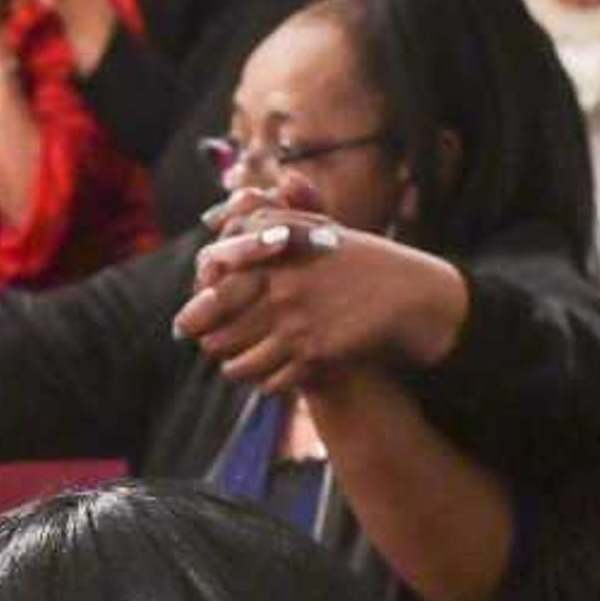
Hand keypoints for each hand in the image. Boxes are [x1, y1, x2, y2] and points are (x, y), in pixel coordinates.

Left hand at [177, 191, 469, 391]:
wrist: (409, 295)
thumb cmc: (360, 260)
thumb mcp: (315, 228)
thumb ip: (267, 219)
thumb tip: (212, 216)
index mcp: (277, 254)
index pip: (214, 286)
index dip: (198, 307)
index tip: (190, 318)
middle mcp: (282, 287)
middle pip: (219, 331)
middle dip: (210, 342)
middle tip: (208, 345)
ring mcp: (298, 323)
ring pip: (240, 364)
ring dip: (235, 368)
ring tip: (236, 366)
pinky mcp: (315, 354)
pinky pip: (271, 382)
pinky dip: (266, 384)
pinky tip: (270, 378)